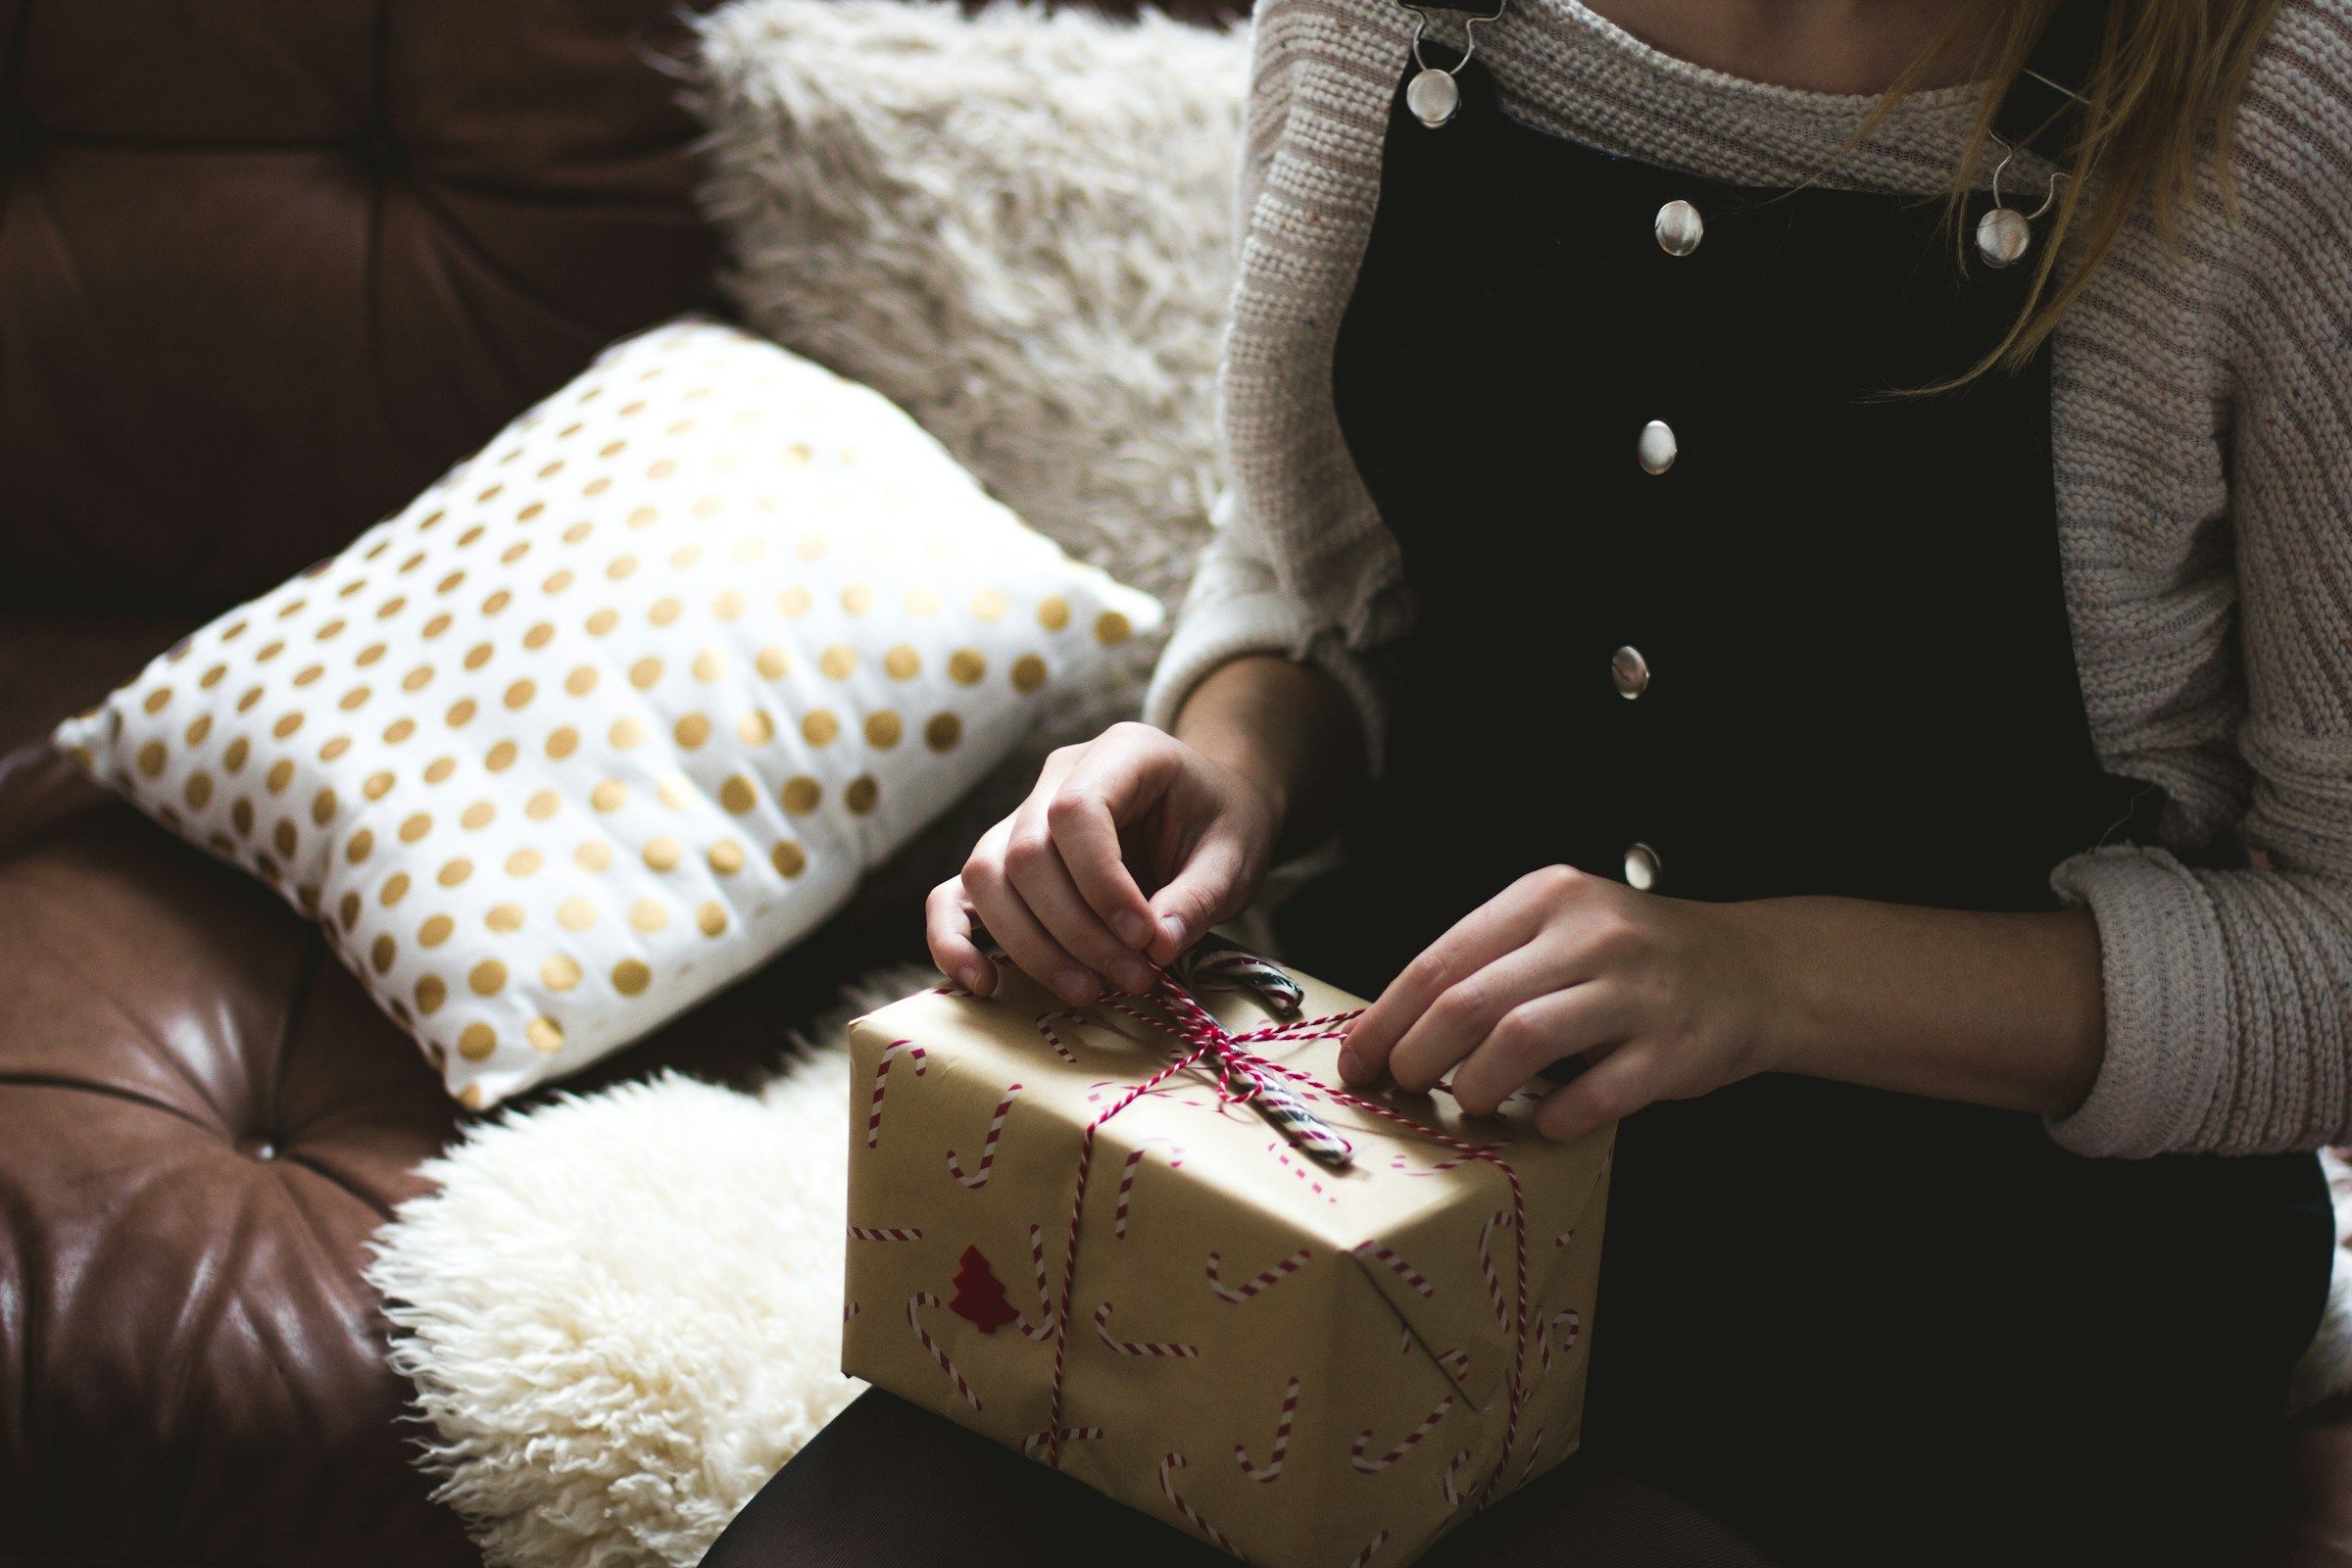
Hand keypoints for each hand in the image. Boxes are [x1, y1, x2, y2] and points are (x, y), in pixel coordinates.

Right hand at [926, 722, 1280, 1005]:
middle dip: (1076, 931)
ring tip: (1089, 991)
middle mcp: (1058, 775)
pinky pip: (955, 894)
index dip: (1102, 884)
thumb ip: (1199, 897)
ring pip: (986, 877)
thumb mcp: (1235, 856)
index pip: (1077, 812)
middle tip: (1134, 979)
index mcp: (1122, 752)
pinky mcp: (1004, 858)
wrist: (1208, 812)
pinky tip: (981, 983)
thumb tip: (1156, 946)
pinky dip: (954, 939)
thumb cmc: (1222, 825)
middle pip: (1026, 853)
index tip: (1145, 938)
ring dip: (1032, 947)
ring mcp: (1022, 815)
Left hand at [1336, 865, 1780, 1141]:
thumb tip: (1395, 1031)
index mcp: (1547, 898)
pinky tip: (1546, 1123)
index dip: (1387, 1019)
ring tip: (1471, 1105)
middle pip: (1469, 1002)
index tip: (1357, 1060)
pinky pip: (1595, 1094)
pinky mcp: (1673, 1048)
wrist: (1753, 970)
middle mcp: (1590, 934)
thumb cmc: (1635, 959)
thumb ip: (1491, 964)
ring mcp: (1635, 991)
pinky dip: (1556, 1117)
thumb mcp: (1561, 929)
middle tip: (1405, 1088)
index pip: (1441, 961)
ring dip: (1478, 1087)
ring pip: (1522, 1041)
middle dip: (1418, 1057)